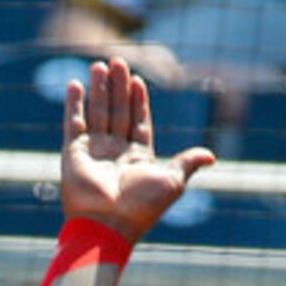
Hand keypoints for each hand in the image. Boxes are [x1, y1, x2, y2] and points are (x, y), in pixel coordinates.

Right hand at [59, 58, 213, 241]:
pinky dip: (73, 104)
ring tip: (100, 64)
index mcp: (138, 159)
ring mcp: (94, 152)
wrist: (108, 224)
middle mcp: (115, 154)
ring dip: (99, 89)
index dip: (139, 101)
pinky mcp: (73, 154)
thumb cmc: (142, 206)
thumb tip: (212, 156)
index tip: (139, 80)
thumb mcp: (173, 181)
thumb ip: (187, 162)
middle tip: (119, 61)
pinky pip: (73, 123)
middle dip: (119, 87)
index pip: (139, 122)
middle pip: (118, 112)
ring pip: (98, 113)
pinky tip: (75, 84)